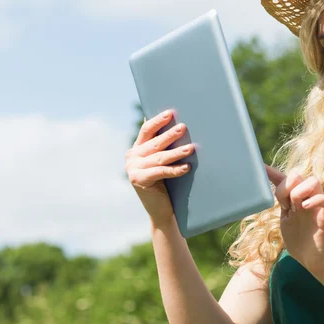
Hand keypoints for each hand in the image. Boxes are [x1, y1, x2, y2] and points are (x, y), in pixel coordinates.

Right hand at [125, 109, 197, 225]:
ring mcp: (133, 169)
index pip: (147, 130)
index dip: (158, 121)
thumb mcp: (162, 162)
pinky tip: (187, 167)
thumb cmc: (166, 183)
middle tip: (184, 127)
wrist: (161, 210)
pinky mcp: (138, 180)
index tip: (171, 113)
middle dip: (170, 135)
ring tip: (191, 148)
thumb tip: (176, 123)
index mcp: (136, 149)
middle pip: (154, 143)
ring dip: (176, 152)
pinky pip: (161, 172)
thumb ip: (162, 146)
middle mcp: (132, 157)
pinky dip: (175, 169)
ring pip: (159, 157)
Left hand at [265, 165, 323, 272]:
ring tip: (295, 206)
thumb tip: (269, 195)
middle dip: (287, 184)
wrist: (313, 261)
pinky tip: (305, 208)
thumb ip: (283, 205)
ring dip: (300, 191)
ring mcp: (318, 206)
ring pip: (314, 181)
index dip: (272, 172)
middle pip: (298, 175)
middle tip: (284, 203)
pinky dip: (316, 200)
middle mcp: (307, 198)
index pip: (284, 180)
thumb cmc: (300, 242)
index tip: (259, 166)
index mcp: (296, 199)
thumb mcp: (286, 221)